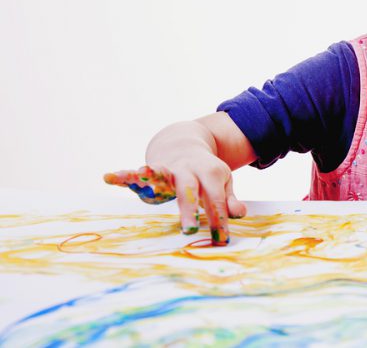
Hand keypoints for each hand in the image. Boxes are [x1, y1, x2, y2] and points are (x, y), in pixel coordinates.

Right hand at [103, 161, 246, 245]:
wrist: (186, 143)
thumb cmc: (206, 172)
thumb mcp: (222, 182)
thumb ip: (228, 199)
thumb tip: (239, 214)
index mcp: (211, 174)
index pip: (216, 200)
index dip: (219, 220)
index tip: (221, 240)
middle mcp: (188, 170)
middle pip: (189, 190)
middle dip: (189, 209)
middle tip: (189, 229)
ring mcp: (168, 168)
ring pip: (160, 173)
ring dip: (151, 175)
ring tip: (141, 174)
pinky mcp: (151, 169)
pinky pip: (136, 172)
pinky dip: (123, 174)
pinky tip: (110, 177)